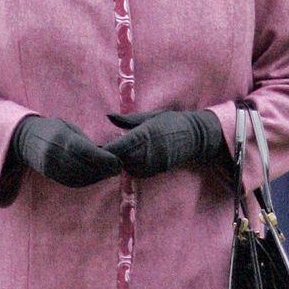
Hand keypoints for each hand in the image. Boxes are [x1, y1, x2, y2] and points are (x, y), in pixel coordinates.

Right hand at [13, 117, 120, 187]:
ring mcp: (52, 167)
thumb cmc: (51, 129)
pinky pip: (73, 182)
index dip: (104, 159)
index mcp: (61, 138)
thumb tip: (104, 152)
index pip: (86, 152)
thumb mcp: (67, 127)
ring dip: (98, 176)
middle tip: (118, 167)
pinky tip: (97, 176)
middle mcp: (55, 155)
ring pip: (80, 177)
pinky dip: (88, 180)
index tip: (118, 161)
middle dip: (104, 169)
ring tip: (110, 172)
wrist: (24, 140)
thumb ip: (83, 140)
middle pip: (85, 167)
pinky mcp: (51, 176)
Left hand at [104, 109, 225, 177]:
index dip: (105, 149)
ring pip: (127, 168)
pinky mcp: (157, 171)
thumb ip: (128, 119)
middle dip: (109, 158)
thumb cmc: (170, 121)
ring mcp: (153, 163)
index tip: (94, 147)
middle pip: (120, 160)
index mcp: (145, 135)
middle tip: (97, 153)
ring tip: (111, 157)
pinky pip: (137, 172)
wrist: (195, 137)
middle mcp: (148, 152)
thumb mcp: (150, 116)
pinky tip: (127, 160)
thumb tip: (108, 116)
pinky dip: (130, 167)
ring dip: (119, 163)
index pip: (118, 147)